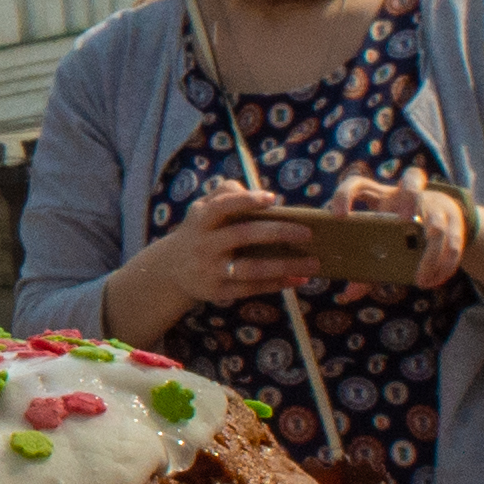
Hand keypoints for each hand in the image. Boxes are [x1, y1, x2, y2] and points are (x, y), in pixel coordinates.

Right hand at [105, 181, 316, 344]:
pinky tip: (298, 279)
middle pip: (244, 236)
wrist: (170, 271)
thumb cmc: (198, 232)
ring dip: (285, 266)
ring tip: (313, 263)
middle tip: (308, 233)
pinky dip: (277, 284)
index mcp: (201, 219)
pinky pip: (252, 288)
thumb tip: (257, 192)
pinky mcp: (218, 292)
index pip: (223, 206)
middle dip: (278, 233)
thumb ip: (224, 193)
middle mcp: (205, 244)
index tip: (273, 199)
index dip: (247, 201)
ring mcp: (211, 270)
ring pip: (252, 268)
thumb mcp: (201, 209)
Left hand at [333, 173, 471, 289]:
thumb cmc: (400, 230)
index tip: (337, 216)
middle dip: (409, 198)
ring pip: (437, 223)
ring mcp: (435, 204)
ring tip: (420, 280)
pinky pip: (454, 242)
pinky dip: (445, 264)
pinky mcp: (455, 219)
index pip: (358, 184)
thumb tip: (348, 294)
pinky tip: (435, 280)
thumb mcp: (383, 239)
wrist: (443, 218)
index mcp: (381, 195)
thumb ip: (367, 265)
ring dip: (430, 254)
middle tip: (404, 221)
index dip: (345, 195)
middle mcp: (409, 193)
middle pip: (412, 180)